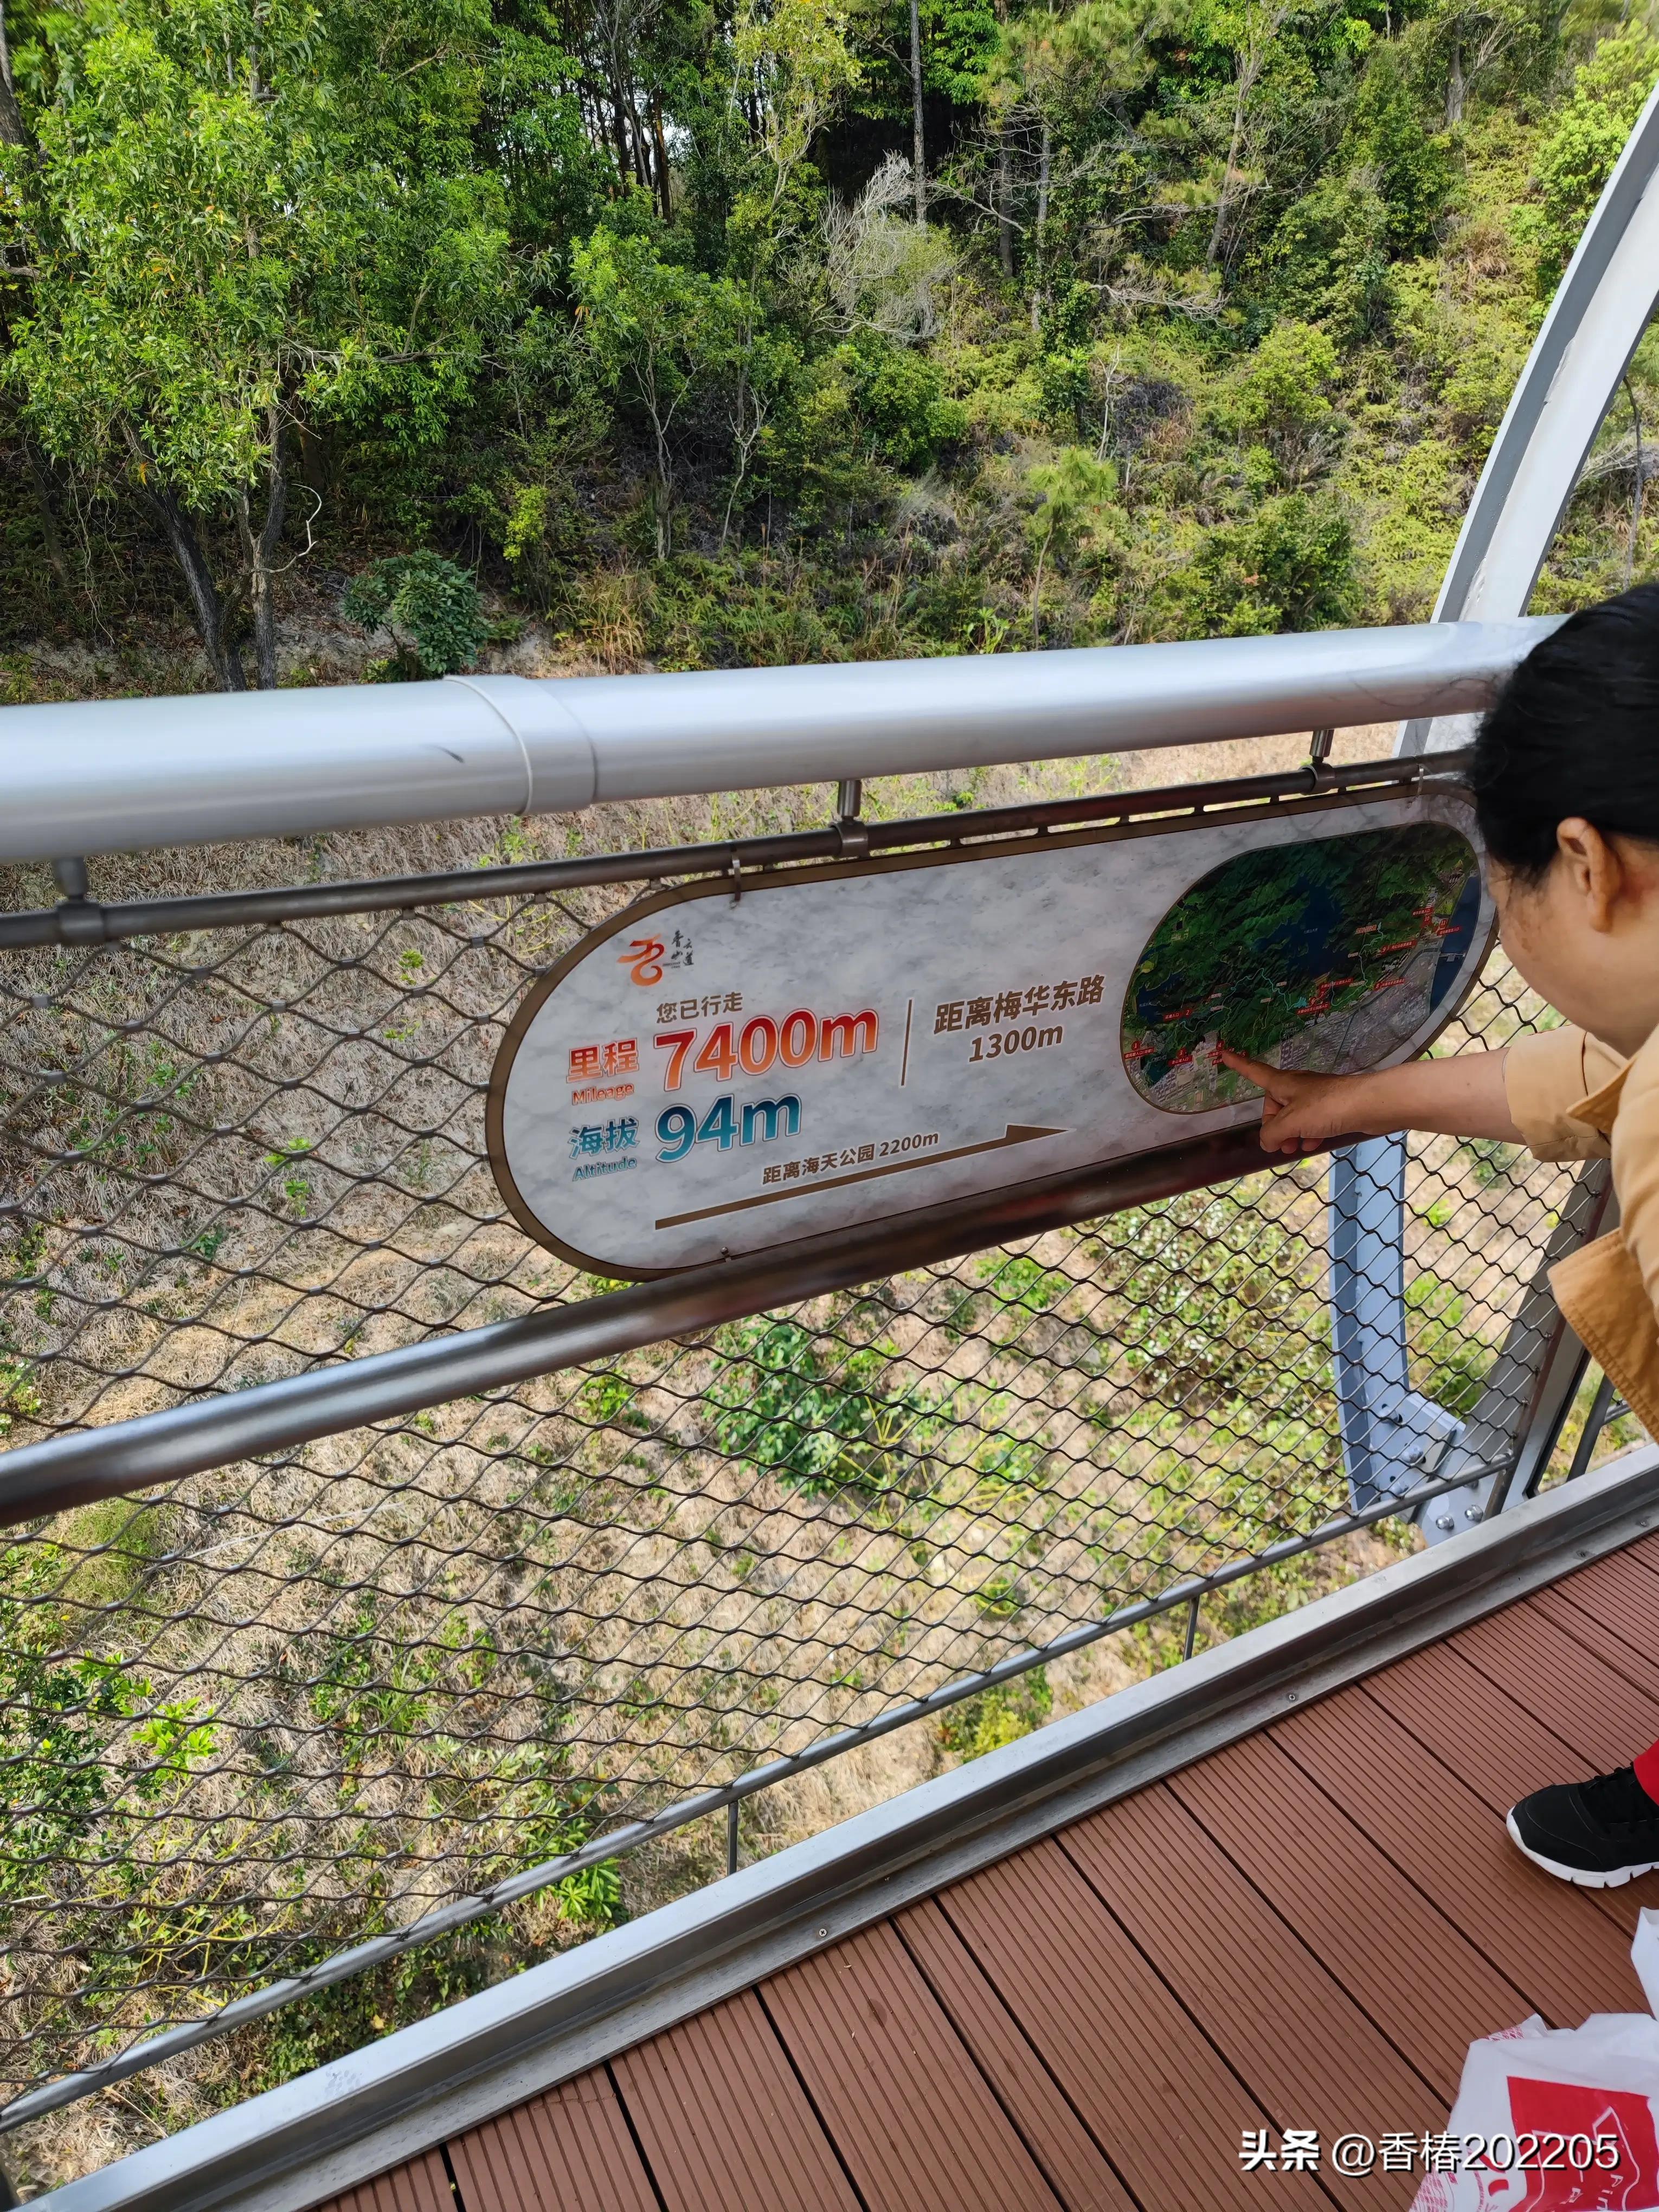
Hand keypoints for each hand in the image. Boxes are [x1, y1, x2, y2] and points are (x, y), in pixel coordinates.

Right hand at [1215, 1047, 1373, 1155]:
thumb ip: (1272, 1134)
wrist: (1369, 1105)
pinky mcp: (1332, 1108)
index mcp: (1283, 1084)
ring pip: (1294, 1116)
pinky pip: (1312, 1121)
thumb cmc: (1326, 1107)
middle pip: (1274, 1105)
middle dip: (1274, 1126)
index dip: (1238, 1064)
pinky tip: (1314, 1144)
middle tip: (1280, 1144)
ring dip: (1291, 1134)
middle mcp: (1297, 1087)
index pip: (1254, 1072)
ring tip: (1296, 1149)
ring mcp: (1316, 1097)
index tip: (1223, 1053)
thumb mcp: (1291, 1122)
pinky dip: (1309, 1133)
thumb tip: (1266, 1142)